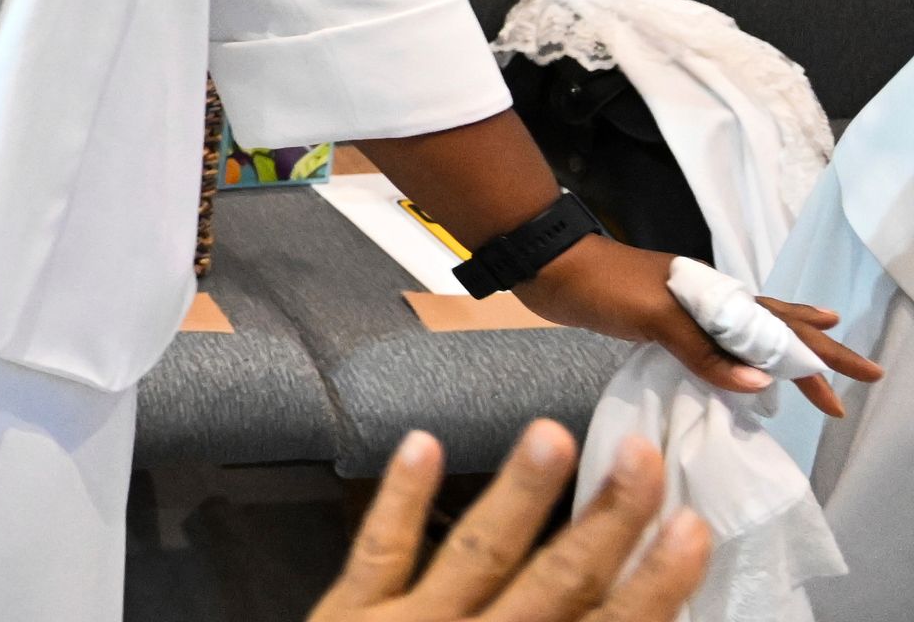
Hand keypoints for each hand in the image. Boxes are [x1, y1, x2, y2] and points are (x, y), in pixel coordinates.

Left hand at [308, 423, 703, 621]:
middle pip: (557, 583)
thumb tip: (642, 613)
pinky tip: (422, 441)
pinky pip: (377, 551)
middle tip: (642, 455)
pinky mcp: (347, 616)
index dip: (654, 584)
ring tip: (550, 435)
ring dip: (517, 494)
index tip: (692, 526)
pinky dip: (400, 499)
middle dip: (605, 521)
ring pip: (476, 554)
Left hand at [520, 234, 878, 415]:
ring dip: (785, 349)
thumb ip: (704, 349)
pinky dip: (740, 354)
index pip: (781, 329)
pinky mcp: (660, 321)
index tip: (860, 378)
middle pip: (776, 329)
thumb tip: (762, 381)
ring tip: (818, 355)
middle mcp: (708, 301)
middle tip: (860, 377)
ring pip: (749, 333)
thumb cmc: (599, 284)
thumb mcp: (654, 316)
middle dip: (817, 353)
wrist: (546, 264)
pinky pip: (717, 342)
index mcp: (714, 297)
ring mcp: (685, 310)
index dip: (819, 356)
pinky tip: (743, 361)